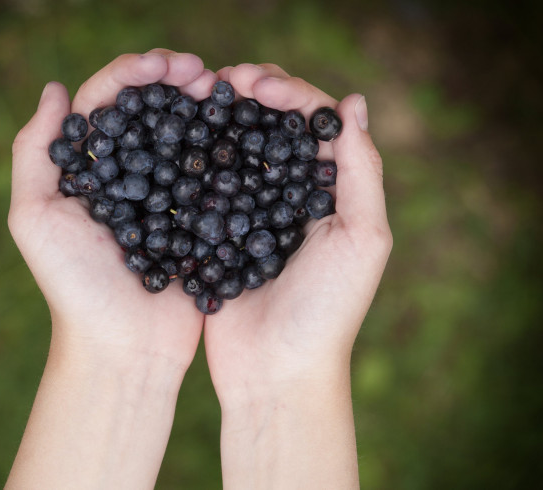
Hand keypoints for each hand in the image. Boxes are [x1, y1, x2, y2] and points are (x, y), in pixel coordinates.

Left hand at [9, 49, 217, 370]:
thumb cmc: (73, 287)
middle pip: (149, 110)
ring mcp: (162, 196)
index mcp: (85, 169)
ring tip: (224, 91)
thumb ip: (34, 153)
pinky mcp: (193, 220)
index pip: (107, 102)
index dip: (134, 73)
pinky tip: (240, 131)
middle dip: (174, 81)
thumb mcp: (34, 219)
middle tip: (203, 74)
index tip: (168, 65)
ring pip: (182, 135)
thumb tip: (54, 89)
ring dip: (202, 107)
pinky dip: (223, 147)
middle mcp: (123, 176)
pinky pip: (209, 175)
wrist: (123, 347)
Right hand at [202, 64, 391, 488]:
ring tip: (199, 98)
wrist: (276, 373)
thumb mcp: (363, 240)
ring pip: (237, 150)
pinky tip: (179, 140)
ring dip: (221, 119)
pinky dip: (195, 159)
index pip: (313, 123)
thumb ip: (361, 172)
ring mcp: (251, 215)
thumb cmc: (327, 311)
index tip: (256, 85)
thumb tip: (354, 104)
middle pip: (272, 128)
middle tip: (223, 80)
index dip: (288, 94)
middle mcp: (292, 197)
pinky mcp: (216, 235)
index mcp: (330, 192)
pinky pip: (206, 187)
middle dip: (250, 96)